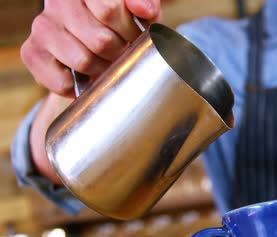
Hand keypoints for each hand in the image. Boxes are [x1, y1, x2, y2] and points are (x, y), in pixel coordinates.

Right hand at [20, 0, 161, 95]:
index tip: (134, 37)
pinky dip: (79, 88)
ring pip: (82, 61)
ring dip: (102, 70)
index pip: (109, 10)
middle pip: (99, 40)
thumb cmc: (123, 28)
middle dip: (119, 54)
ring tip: (106, 63)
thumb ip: (146, 7)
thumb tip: (143, 9)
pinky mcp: (31, 52)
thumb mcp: (141, 15)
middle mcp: (57, 3)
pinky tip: (85, 76)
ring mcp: (42, 27)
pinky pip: (61, 82)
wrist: (97, 49)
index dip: (129, 31)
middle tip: (121, 53)